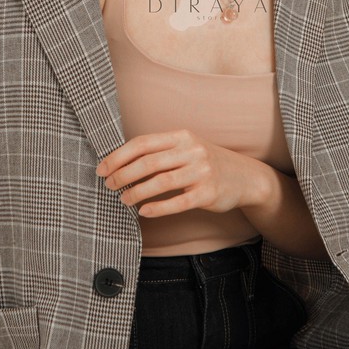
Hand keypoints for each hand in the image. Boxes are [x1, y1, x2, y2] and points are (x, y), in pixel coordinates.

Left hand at [97, 129, 267, 217]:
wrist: (246, 177)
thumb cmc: (208, 163)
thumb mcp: (187, 148)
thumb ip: (161, 151)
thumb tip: (121, 161)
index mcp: (182, 136)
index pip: (143, 143)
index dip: (119, 156)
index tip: (102, 168)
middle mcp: (192, 150)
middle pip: (148, 162)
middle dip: (123, 174)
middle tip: (109, 185)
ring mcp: (202, 171)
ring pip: (161, 182)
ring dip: (136, 192)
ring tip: (123, 199)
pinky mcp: (208, 193)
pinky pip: (178, 202)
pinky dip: (158, 207)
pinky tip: (144, 211)